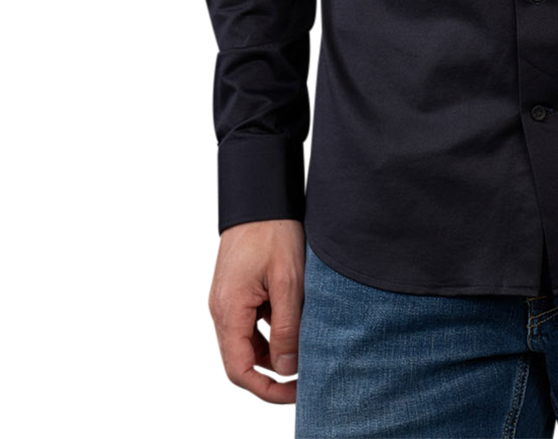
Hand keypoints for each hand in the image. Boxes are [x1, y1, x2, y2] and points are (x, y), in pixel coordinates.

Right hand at [208, 218, 304, 403]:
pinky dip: (269, 332)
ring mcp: (228, 301)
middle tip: (303, 379)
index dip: (266, 388)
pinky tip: (292, 326)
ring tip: (303, 353)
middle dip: (271, 374)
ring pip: (246, 343)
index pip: (239, 369)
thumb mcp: (289, 281)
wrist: (262, 197)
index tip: (294, 392)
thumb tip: (288, 369)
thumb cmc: (274, 232)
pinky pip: (249, 325)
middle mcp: (222, 310)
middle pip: (241, 360)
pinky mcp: (237, 292)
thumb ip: (287, 327)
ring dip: (271, 353)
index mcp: (229, 310)